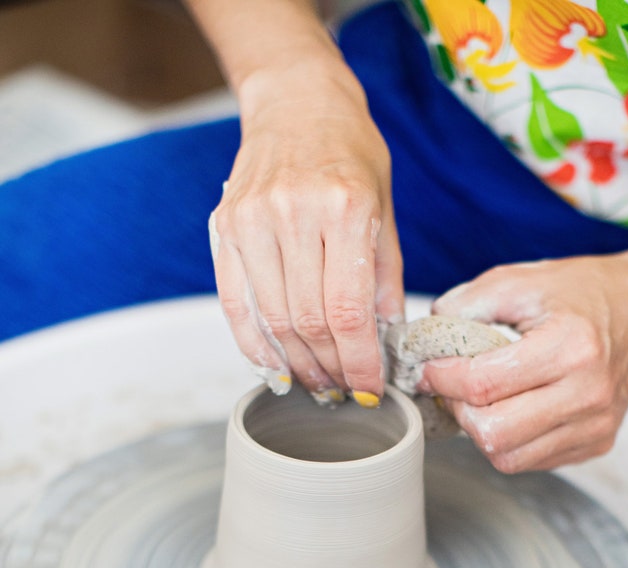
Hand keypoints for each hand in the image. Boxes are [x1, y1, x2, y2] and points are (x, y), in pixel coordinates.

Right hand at [210, 62, 402, 403]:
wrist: (296, 102)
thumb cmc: (349, 154)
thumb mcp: (385, 212)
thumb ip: (384, 282)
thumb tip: (386, 346)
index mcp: (344, 209)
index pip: (348, 312)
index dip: (358, 362)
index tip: (371, 387)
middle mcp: (294, 213)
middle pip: (307, 323)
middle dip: (331, 369)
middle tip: (346, 390)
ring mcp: (252, 220)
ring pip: (272, 321)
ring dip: (297, 364)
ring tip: (318, 381)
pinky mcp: (224, 227)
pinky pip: (235, 304)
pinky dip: (255, 345)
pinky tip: (277, 365)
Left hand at [417, 256, 627, 471]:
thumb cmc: (586, 293)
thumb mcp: (523, 279)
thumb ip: (468, 303)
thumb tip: (427, 336)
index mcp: (570, 347)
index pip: (484, 385)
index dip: (442, 380)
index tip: (429, 370)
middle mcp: (588, 393)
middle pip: (494, 434)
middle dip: (461, 412)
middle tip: (455, 389)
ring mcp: (595, 425)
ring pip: (509, 457)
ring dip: (482, 432)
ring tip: (482, 401)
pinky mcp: (597, 444)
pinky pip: (532, 461)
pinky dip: (510, 441)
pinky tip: (513, 409)